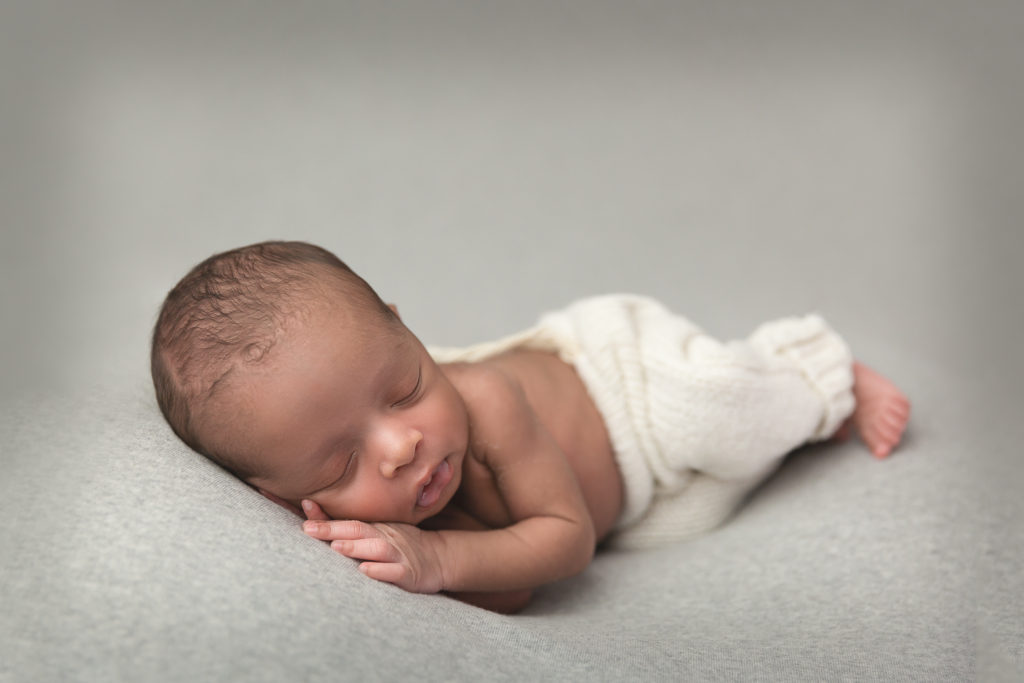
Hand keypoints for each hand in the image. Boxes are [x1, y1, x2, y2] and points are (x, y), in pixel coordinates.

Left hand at [302, 510, 445, 593]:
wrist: (440, 558)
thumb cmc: (401, 546)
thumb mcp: (377, 533)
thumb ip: (347, 528)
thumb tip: (310, 510)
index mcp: (376, 529)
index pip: (349, 521)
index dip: (327, 519)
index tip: (305, 512)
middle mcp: (386, 538)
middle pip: (359, 530)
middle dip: (333, 530)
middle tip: (309, 530)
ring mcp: (399, 555)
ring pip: (378, 548)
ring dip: (356, 547)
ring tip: (336, 547)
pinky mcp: (410, 574)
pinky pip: (396, 572)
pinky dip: (381, 571)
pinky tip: (366, 570)